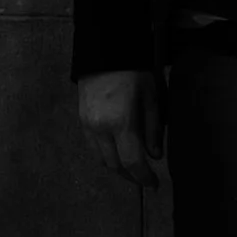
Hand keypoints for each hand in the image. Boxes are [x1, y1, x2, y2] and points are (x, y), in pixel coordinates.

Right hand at [77, 69, 164, 187]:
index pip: (132, 162)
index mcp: (120, 123)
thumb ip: (153, 129)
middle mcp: (100, 129)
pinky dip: (106, 154)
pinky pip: (92, 147)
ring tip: (132, 167)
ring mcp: (87, 125)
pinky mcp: (81, 120)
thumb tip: (155, 156)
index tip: (154, 185)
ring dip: (117, 167)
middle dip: (130, 176)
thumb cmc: (133, 72)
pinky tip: (117, 150)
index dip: (143, 177)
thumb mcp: (151, 97)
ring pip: (101, 159)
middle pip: (114, 165)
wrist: (103, 52)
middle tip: (144, 178)